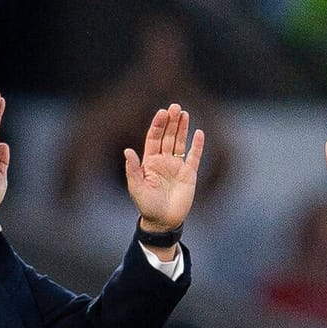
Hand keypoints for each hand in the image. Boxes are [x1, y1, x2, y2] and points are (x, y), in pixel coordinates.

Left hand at [124, 103, 204, 231]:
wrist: (163, 221)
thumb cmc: (147, 205)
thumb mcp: (136, 187)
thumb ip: (133, 169)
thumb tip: (127, 150)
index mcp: (149, 161)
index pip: (154, 138)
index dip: (158, 125)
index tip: (162, 112)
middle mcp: (163, 160)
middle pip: (168, 136)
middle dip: (171, 122)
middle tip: (175, 106)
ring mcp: (177, 166)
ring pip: (180, 142)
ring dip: (182, 128)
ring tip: (184, 113)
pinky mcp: (189, 174)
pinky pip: (194, 157)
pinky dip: (197, 145)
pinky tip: (199, 133)